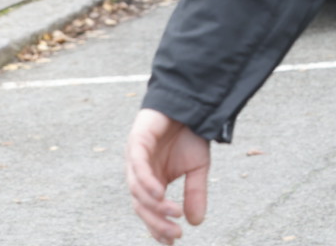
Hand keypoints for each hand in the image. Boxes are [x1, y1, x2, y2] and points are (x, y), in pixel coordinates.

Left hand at [126, 109, 210, 243]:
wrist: (193, 103)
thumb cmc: (191, 134)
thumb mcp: (198, 168)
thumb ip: (195, 193)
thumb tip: (196, 222)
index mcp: (151, 179)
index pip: (150, 209)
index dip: (158, 227)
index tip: (173, 241)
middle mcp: (140, 172)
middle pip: (140, 204)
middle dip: (157, 221)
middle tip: (175, 233)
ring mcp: (136, 158)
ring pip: (137, 189)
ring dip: (154, 204)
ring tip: (172, 213)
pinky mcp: (137, 142)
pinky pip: (138, 167)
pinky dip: (146, 183)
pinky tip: (159, 193)